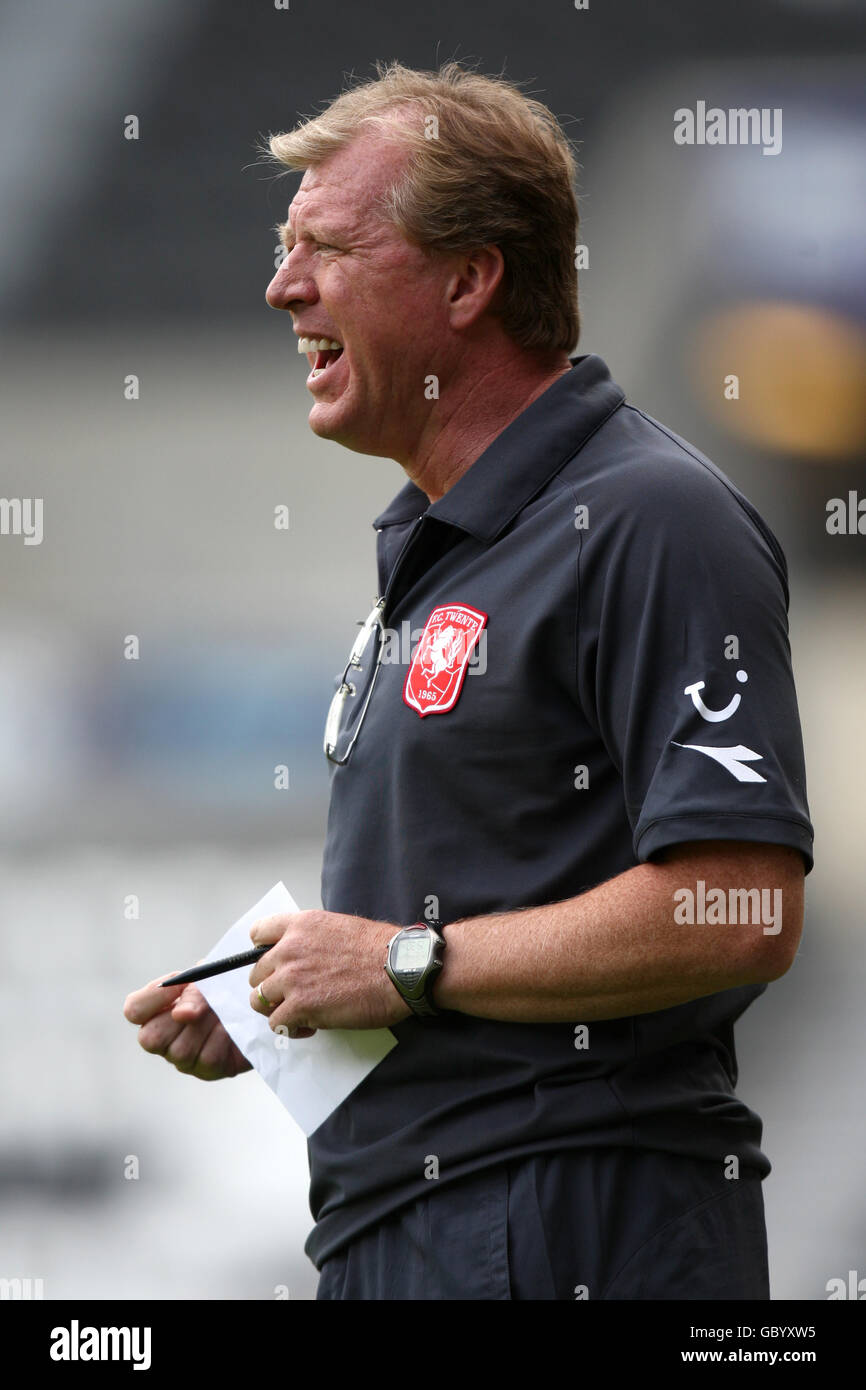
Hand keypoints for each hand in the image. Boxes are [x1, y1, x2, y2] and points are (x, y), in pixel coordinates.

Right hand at [123, 974, 252, 1080]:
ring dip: (205, 1026)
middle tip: (204, 1004)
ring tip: (221, 1013)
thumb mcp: (209, 978)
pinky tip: (230, 1027)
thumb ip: (192, 991)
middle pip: (151, 1038)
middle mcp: (164, 1039)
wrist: (260, 1003)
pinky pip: (208, 1058)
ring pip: (181, 1051)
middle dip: (181, 1018)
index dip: (153, 998)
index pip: (134, 1010)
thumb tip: (181, 1015)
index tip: (180, 985)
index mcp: (157, 1010)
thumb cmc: (227, 986)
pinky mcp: (209, 1071)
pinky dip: (223, 1038)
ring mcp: (184, 1059)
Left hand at [248, 910, 411, 1032]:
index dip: (264, 953)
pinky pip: (277, 1024)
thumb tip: (304, 956)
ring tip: (301, 1014)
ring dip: (278, 1010)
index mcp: (301, 925)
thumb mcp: (339, 927)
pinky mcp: (300, 1006)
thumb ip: (312, 939)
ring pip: (260, 1000)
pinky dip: (290, 1029)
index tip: (274, 965)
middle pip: (256, 974)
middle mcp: (289, 948)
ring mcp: (292, 978)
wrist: (400, 969)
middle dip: (273, 987)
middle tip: (294, 996)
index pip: (258, 933)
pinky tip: (310, 1027)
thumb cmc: (380, 950)